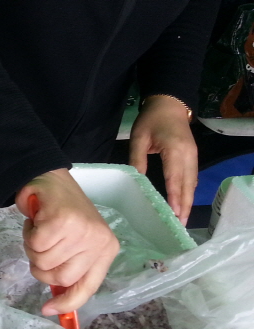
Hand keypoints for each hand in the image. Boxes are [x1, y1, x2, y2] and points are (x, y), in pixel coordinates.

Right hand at [15, 169, 119, 315]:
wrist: (50, 180)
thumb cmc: (61, 215)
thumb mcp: (74, 245)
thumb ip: (69, 269)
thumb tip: (53, 309)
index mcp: (106, 251)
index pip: (87, 287)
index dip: (67, 303)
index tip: (47, 310)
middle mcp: (98, 242)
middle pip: (60, 278)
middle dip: (41, 267)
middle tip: (40, 249)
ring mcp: (82, 231)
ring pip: (44, 261)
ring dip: (33, 249)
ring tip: (40, 231)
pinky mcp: (62, 221)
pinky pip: (36, 245)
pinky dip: (29, 235)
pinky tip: (36, 222)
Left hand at [129, 95, 197, 224]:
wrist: (169, 104)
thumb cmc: (151, 120)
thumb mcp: (138, 137)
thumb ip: (137, 158)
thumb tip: (136, 180)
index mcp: (174, 150)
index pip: (175, 178)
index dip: (175, 197)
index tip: (174, 213)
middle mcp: (188, 155)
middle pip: (187, 185)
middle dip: (184, 205)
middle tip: (179, 224)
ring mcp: (193, 156)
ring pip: (192, 183)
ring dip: (188, 201)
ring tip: (182, 218)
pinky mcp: (192, 156)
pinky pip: (192, 177)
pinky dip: (188, 191)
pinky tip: (183, 202)